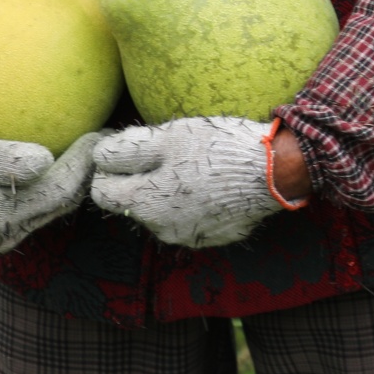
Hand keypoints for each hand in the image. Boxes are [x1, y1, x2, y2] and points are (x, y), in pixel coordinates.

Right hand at [0, 128, 102, 253]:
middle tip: (110, 138)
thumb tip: (46, 160)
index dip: (84, 164)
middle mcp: (5, 233)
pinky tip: (66, 155)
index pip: (58, 192)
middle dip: (89, 172)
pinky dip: (55, 180)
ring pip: (53, 205)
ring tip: (95, 145)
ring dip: (75, 178)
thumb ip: (2, 159)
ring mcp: (3, 231)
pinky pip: (38, 202)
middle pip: (62, 203)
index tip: (101, 133)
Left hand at [92, 116, 290, 248]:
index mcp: (144, 204)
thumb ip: (128, 149)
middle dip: (139, 180)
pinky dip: (193, 202)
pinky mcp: (212, 237)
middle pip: (132, 203)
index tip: (128, 149)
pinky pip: (189, 218)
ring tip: (194, 166)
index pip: (102, 192)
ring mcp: (188, 236)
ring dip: (168, 191)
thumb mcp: (169, 137)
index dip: (110, 167)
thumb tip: (99, 154)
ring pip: (161, 211)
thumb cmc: (218, 149)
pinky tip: (212, 182)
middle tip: (166, 153)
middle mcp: (161, 229)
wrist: (273, 172)